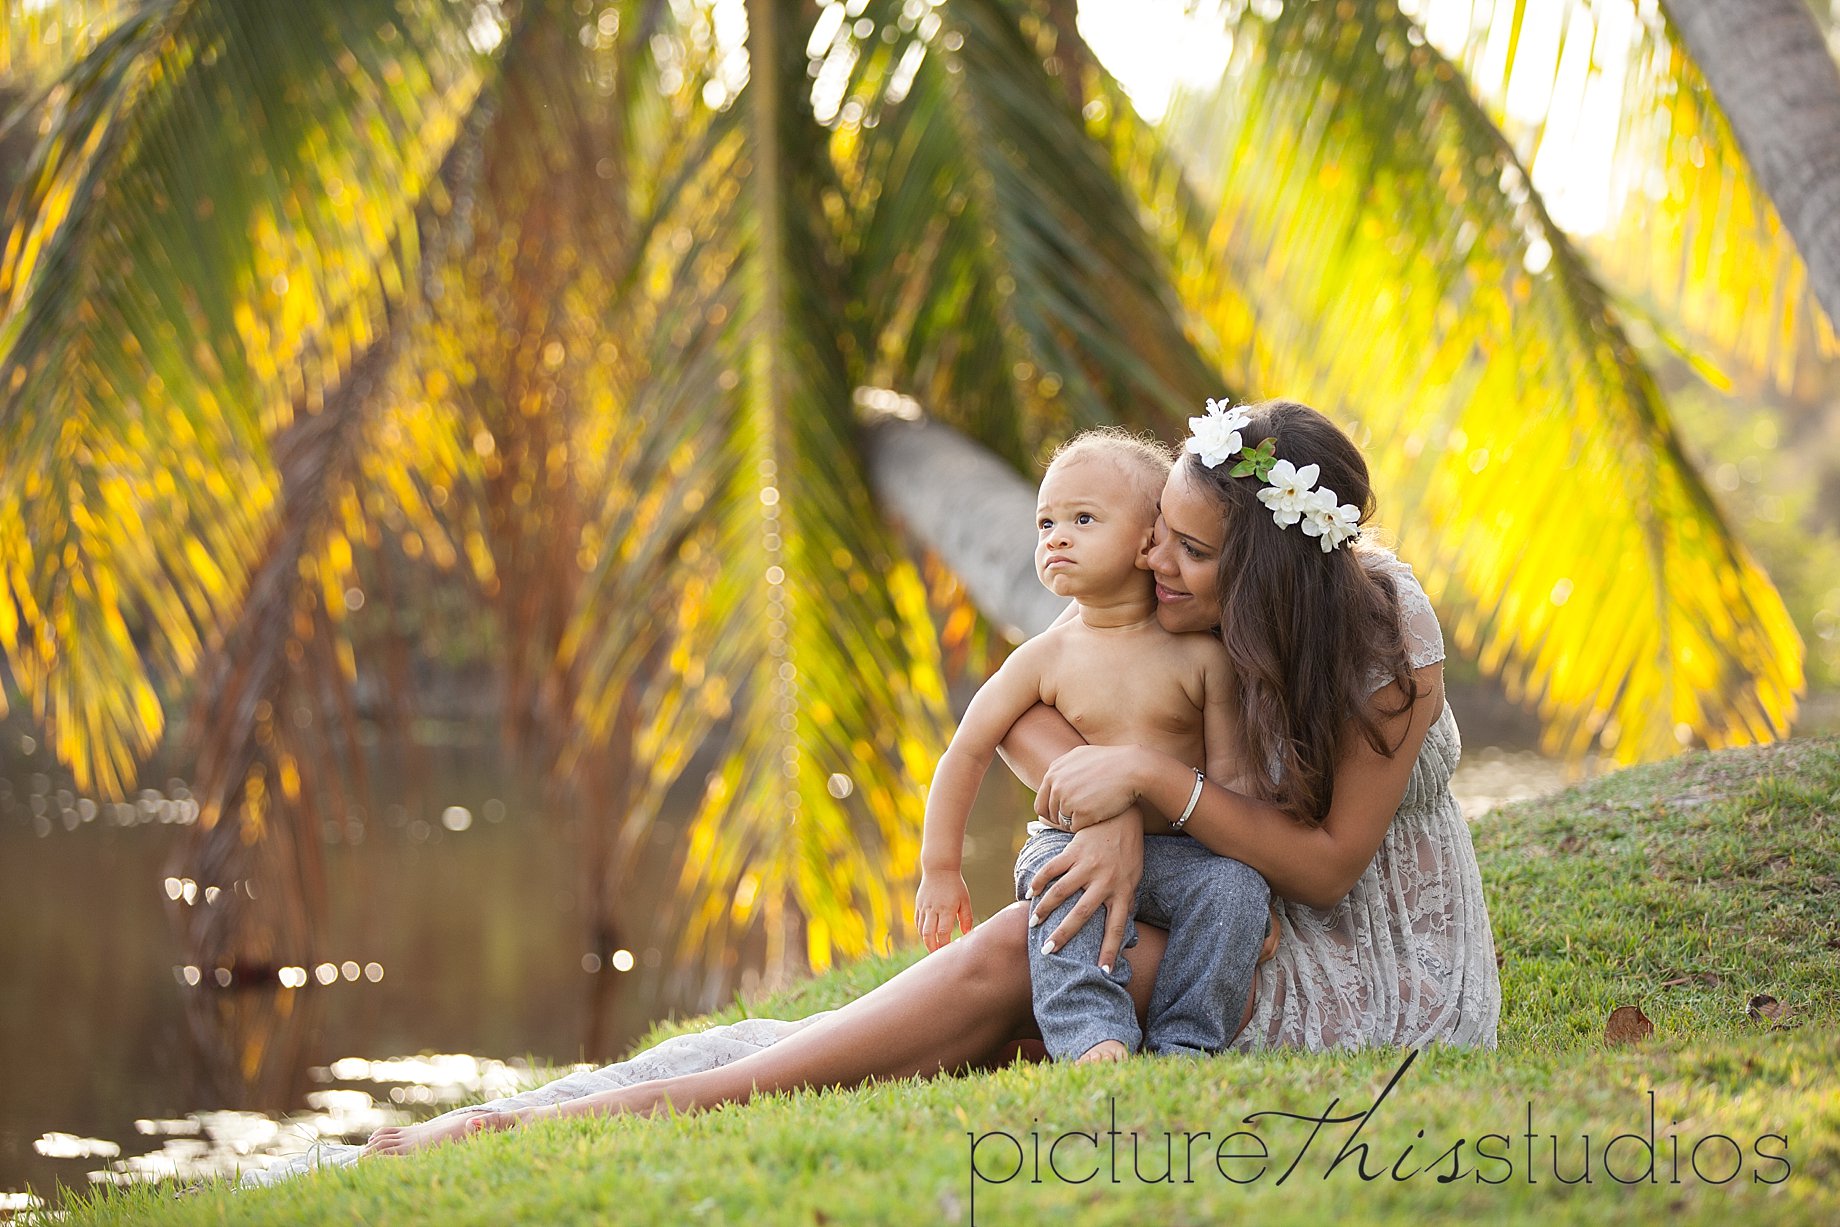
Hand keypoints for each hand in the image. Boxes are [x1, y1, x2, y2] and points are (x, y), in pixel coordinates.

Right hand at [915, 871, 973, 951]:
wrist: (939, 868)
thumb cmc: (955, 885)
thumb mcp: (965, 900)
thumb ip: (966, 918)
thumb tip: (967, 934)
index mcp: (946, 908)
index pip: (943, 932)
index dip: (944, 944)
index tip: (948, 952)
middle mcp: (933, 909)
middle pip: (928, 934)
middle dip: (932, 947)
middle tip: (937, 956)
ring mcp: (924, 907)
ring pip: (921, 929)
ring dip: (926, 940)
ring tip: (933, 947)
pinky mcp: (918, 904)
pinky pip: (917, 922)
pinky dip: (921, 930)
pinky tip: (927, 935)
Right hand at [1026, 813, 1143, 970]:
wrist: (1122, 814)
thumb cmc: (1128, 851)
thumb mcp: (1133, 878)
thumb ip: (1124, 900)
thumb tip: (1122, 930)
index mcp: (1123, 891)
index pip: (1116, 928)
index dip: (1110, 951)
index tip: (1102, 972)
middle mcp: (1105, 881)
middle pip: (1082, 914)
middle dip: (1063, 935)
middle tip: (1047, 952)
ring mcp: (1088, 865)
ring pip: (1062, 892)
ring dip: (1045, 909)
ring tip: (1033, 923)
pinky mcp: (1074, 850)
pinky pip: (1052, 869)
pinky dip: (1039, 881)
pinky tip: (1030, 893)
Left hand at [1034, 744, 1154, 828]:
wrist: (1132, 768)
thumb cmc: (1111, 762)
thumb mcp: (1081, 756)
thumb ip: (1063, 769)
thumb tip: (1052, 780)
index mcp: (1053, 771)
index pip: (1041, 802)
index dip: (1052, 812)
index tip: (1063, 815)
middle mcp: (1056, 785)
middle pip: (1050, 814)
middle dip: (1061, 819)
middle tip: (1080, 817)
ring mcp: (1067, 799)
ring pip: (1063, 822)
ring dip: (1075, 822)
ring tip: (1093, 813)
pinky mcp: (1080, 813)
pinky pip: (1076, 828)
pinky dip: (1085, 826)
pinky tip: (1098, 816)